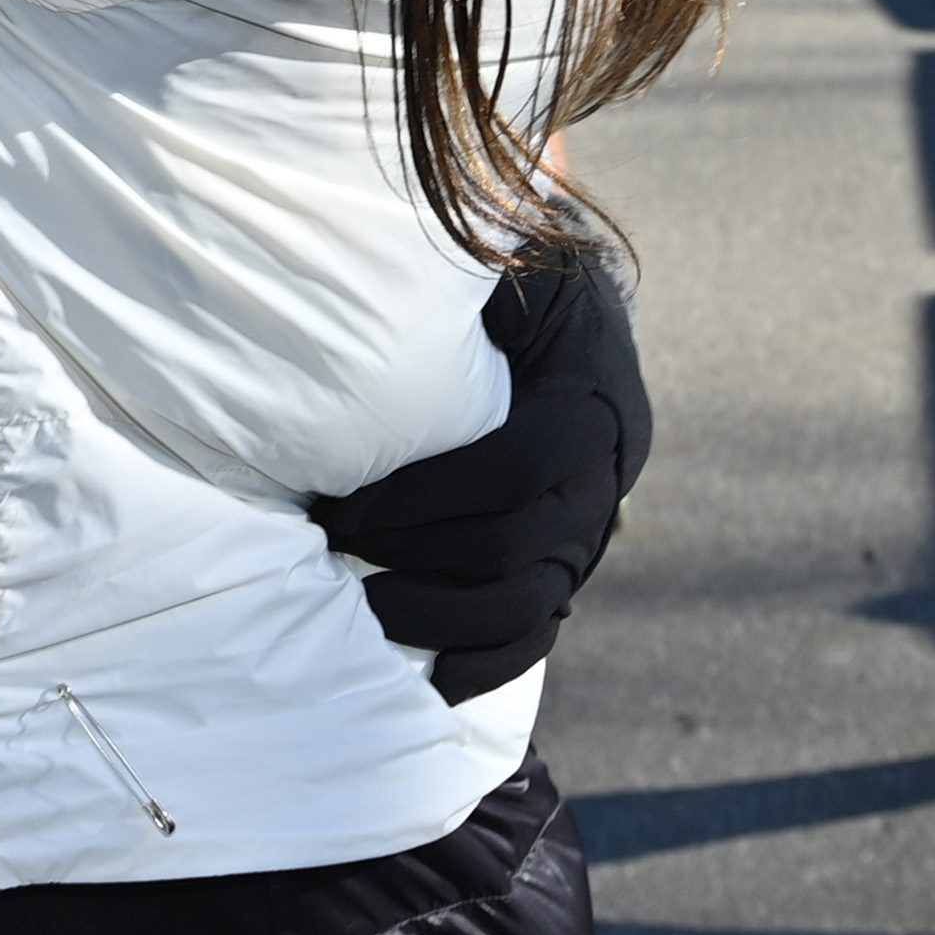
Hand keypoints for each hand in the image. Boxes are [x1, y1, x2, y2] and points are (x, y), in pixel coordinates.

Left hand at [309, 235, 650, 705]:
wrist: (566, 303)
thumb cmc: (512, 269)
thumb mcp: (501, 254)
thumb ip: (460, 281)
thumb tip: (387, 271)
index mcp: (593, 397)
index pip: (520, 466)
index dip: (428, 493)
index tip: (343, 500)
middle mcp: (606, 473)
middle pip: (520, 544)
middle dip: (416, 553)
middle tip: (328, 544)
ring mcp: (592, 526)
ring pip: (532, 602)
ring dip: (441, 616)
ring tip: (361, 607)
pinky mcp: (569, 561)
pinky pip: (541, 631)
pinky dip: (488, 664)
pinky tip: (431, 681)